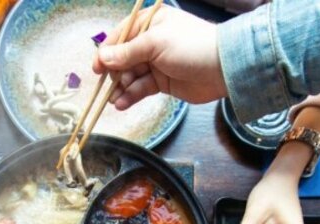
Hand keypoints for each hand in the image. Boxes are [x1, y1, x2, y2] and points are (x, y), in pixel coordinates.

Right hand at [92, 6, 224, 109]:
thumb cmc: (191, 46)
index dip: (106, 53)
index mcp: (149, 23)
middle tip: (108, 88)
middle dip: (114, 74)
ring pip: (130, 76)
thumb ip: (127, 53)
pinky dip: (131, 96)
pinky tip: (122, 104)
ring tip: (115, 100)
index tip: (96, 69)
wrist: (223, 68)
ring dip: (121, 88)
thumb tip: (102, 58)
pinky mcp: (161, 82)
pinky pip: (140, 88)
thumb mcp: (156, 44)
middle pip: (122, 59)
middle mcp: (150, 42)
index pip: (120, 37)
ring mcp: (156, 63)